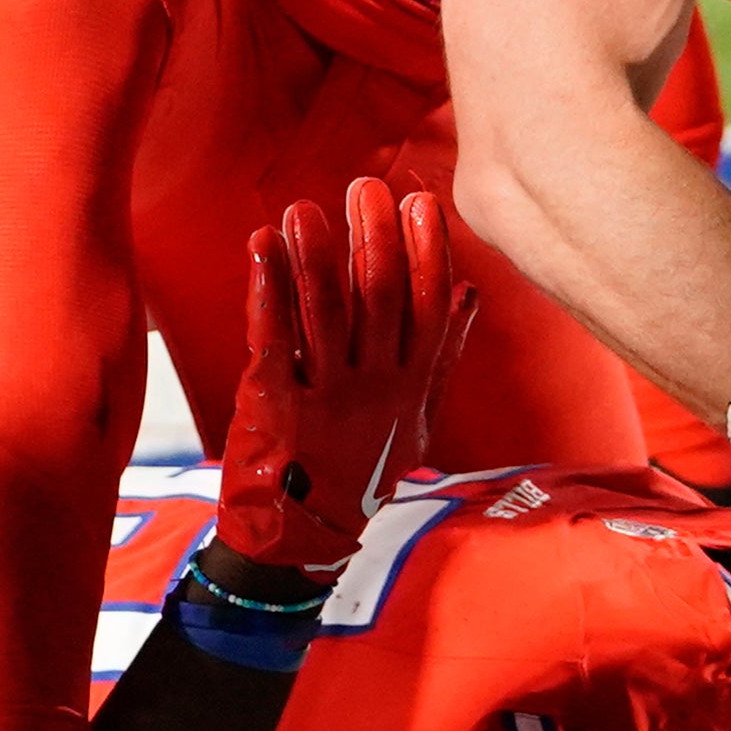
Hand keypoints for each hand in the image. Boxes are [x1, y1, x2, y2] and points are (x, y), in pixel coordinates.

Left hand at [218, 177, 475, 577]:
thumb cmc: (363, 472)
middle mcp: (374, 387)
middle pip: (379, 299)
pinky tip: (260, 247)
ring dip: (315, 254)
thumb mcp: (417, 421)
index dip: (426, 251)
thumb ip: (442, 355)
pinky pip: (272, 337)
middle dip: (372, 237)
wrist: (304, 542)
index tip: (421, 201)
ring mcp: (325, 396)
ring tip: (304, 208)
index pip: (428, 306)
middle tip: (365, 188)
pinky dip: (266, 287)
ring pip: (325, 313)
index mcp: (411, 386)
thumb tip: (470, 292)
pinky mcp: (275, 404)